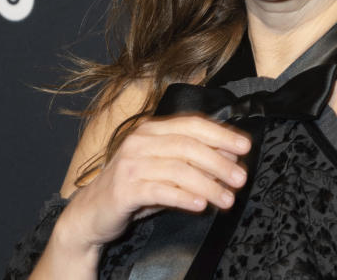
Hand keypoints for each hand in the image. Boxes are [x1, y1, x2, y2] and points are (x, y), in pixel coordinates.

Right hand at [53, 114, 251, 253]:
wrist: (91, 212)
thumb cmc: (134, 187)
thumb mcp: (165, 169)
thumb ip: (193, 161)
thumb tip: (231, 158)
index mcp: (152, 130)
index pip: (192, 124)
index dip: (221, 134)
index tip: (245, 147)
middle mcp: (140, 141)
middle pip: (188, 145)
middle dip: (220, 162)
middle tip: (241, 179)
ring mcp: (130, 164)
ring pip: (178, 169)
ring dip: (208, 184)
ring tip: (227, 199)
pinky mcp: (124, 189)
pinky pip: (160, 190)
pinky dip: (184, 197)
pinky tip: (200, 205)